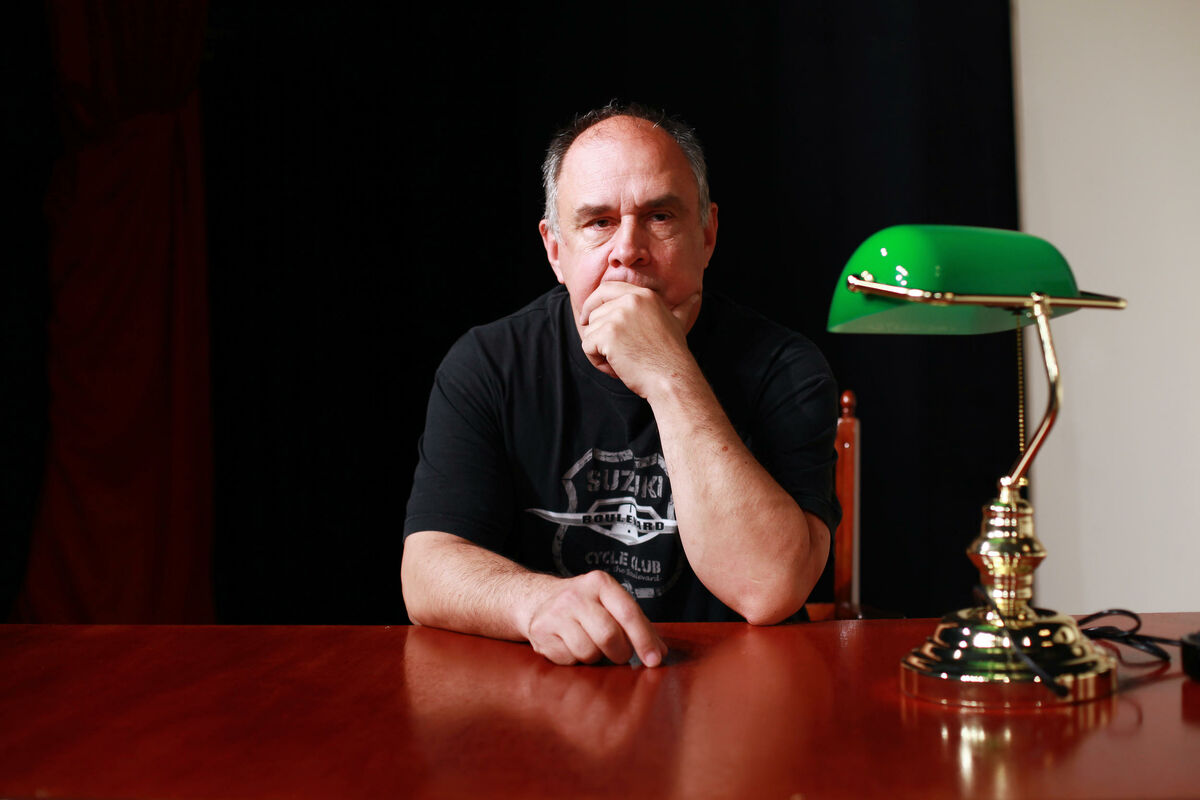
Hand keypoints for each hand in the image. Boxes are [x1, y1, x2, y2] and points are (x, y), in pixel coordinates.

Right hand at [523, 570, 667, 666]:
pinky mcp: (540, 633)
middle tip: (620, 654)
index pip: (628, 613)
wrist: (538, 600)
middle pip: (609, 636)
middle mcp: (575, 595)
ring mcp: (555, 614)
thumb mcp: (609, 602)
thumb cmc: (585, 606)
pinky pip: (570, 660)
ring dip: (596, 657)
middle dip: (620, 653)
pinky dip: (576, 660)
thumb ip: (635, 624)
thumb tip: (659, 653)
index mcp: (599, 583)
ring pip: (589, 652)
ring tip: (591, 644)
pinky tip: (571, 646)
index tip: (654, 660)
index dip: (644, 639)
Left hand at [577, 282, 701, 397]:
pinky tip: (615, 367)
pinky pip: (587, 346)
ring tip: (621, 361)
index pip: (606, 288)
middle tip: (604, 348)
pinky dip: (596, 361)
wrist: (671, 377)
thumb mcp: (677, 323)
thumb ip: (681, 308)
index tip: (589, 318)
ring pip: (590, 331)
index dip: (593, 303)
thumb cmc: (673, 355)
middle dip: (596, 331)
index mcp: (643, 294)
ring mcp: (618, 316)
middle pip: (594, 311)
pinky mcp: (607, 334)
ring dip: (599, 350)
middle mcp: (630, 300)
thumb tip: (696, 297)